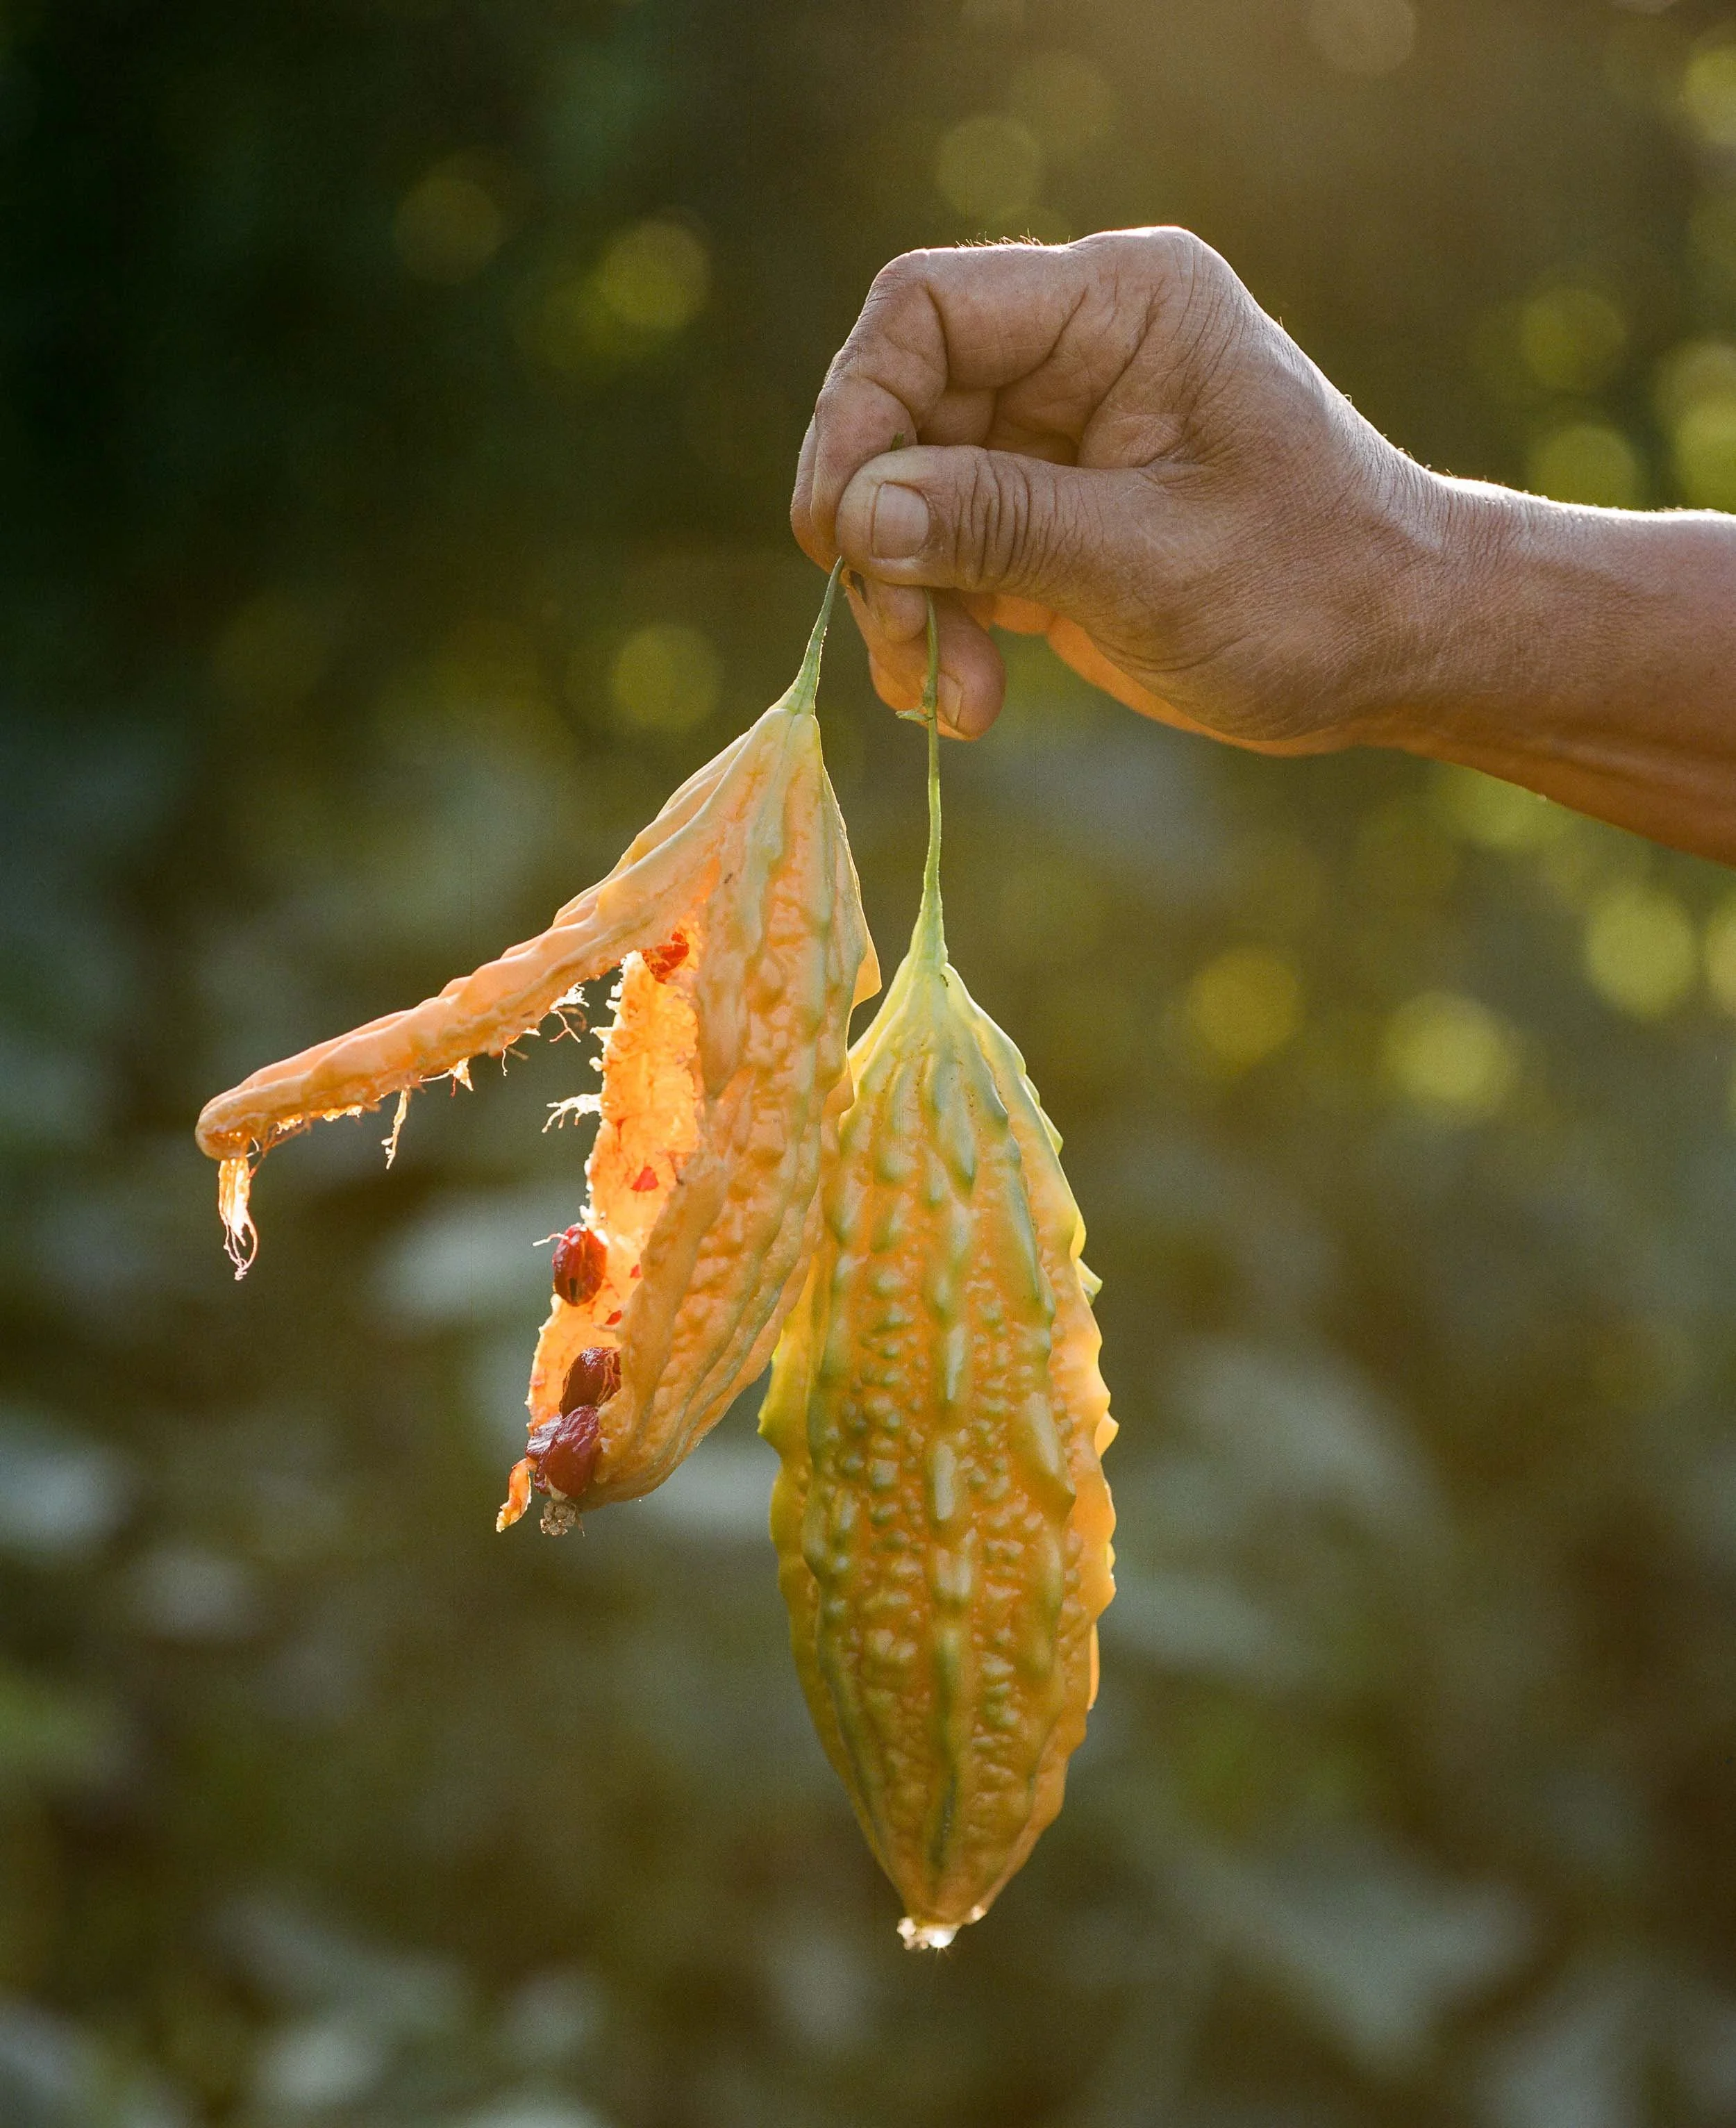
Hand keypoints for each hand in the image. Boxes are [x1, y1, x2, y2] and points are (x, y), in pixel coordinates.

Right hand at [791, 228, 1460, 751]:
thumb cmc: (1314, 589)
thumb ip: (1000, 525)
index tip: (838, 530)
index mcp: (1120, 308)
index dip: (858, 411)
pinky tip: (963, 702)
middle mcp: (1075, 355)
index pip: (926, 312)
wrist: (1397, 654)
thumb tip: (857, 514)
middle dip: (884, 541)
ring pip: (906, 502)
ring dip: (905, 607)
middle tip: (904, 646)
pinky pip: (942, 560)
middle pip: (901, 417)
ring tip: (950, 699)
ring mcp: (1052, 441)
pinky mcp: (1043, 523)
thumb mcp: (1152, 562)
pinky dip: (934, 634)